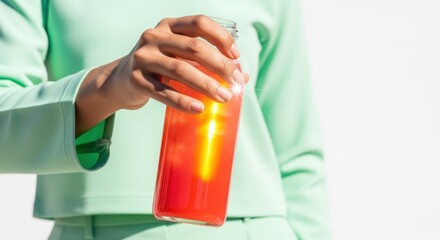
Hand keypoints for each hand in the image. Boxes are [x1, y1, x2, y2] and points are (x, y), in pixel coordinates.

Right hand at [75, 15, 247, 134]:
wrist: (121, 81)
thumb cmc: (159, 67)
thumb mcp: (180, 56)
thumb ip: (207, 62)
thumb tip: (242, 76)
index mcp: (169, 26)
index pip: (199, 23)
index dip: (221, 37)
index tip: (236, 56)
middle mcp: (154, 37)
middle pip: (194, 47)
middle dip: (219, 65)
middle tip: (234, 81)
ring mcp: (143, 58)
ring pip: (180, 69)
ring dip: (206, 84)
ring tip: (224, 97)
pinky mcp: (136, 80)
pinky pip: (163, 92)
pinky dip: (183, 101)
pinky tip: (199, 108)